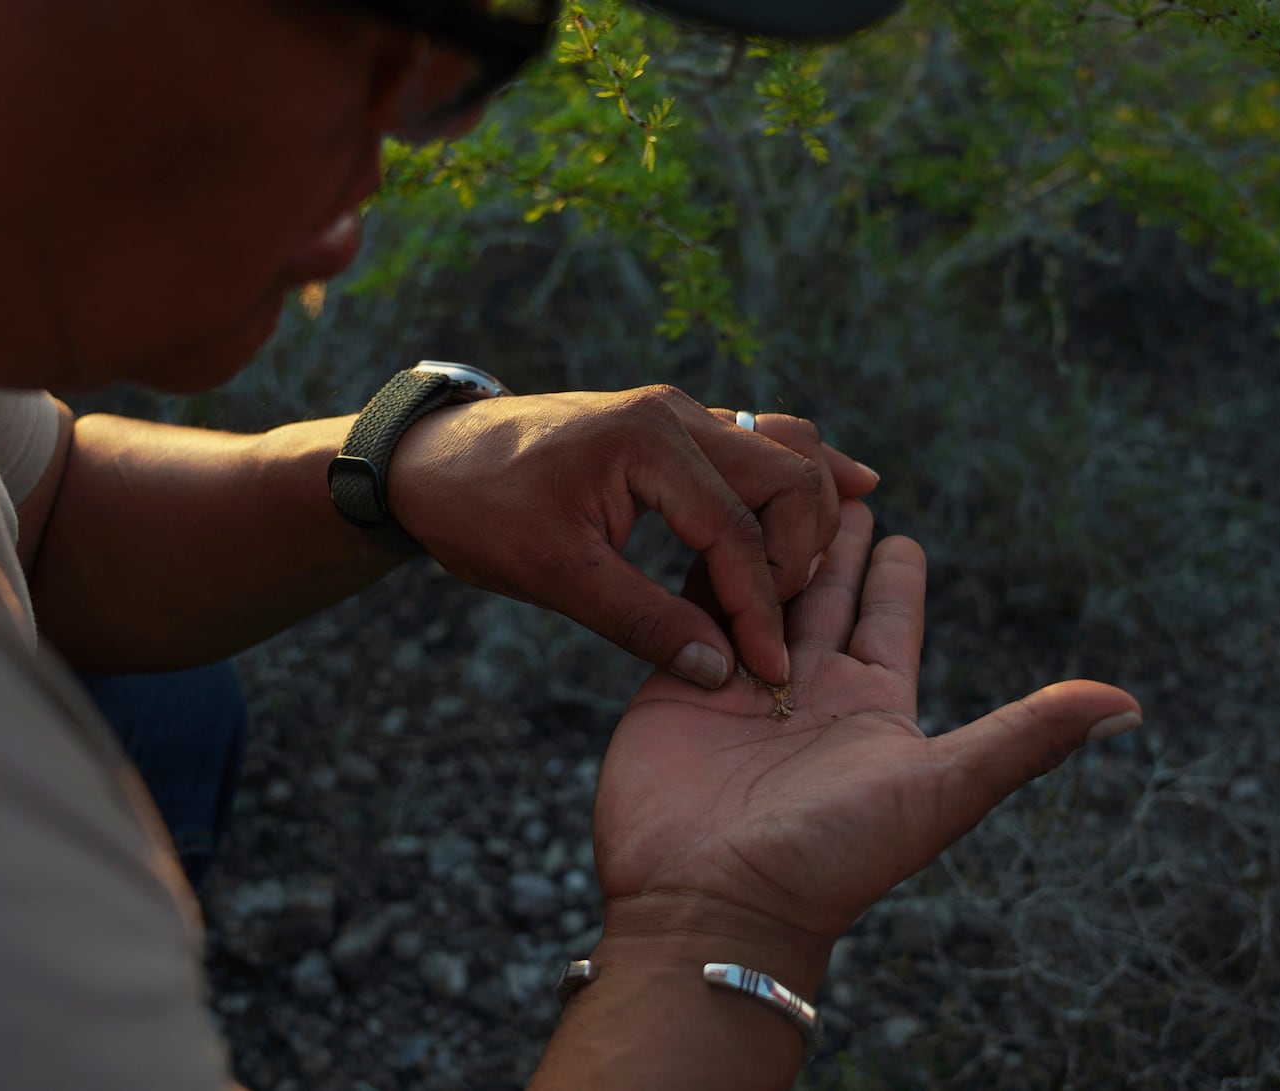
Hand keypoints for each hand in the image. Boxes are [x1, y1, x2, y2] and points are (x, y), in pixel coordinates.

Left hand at [388, 385, 877, 686]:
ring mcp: (679, 414)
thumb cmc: (481, 511)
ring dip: (809, 510)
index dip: (760, 610)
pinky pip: (760, 441)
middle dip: (798, 556)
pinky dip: (798, 475)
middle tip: (783, 625)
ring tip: (824, 570)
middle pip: (787, 477)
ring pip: (784, 448)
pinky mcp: (674, 427)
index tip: (770, 671)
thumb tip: (719, 670)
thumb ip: (642, 621)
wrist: (431, 459)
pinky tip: (848, 490)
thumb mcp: (554, 576)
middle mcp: (677, 414)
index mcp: (648, 444)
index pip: (736, 533)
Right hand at [590, 499, 1141, 989]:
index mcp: (873, 705)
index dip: (896, 571)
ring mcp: (740, 683)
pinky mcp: (679, 682)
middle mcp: (808, 689)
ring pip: (760, 588)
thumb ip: (1025, 739)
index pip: (889, 616)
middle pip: (823, 591)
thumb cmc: (833, 857)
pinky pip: (695, 607)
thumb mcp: (941, 790)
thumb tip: (1131, 705)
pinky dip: (705, 565)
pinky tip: (707, 522)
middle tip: (832, 480)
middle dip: (829, 538)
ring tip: (769, 484)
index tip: (900, 526)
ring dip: (767, 540)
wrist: (713, 904)